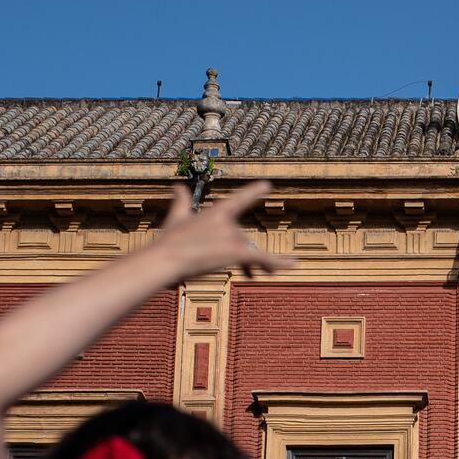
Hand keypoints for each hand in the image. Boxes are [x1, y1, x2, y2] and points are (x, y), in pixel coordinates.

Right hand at [153, 180, 294, 279]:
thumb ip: (181, 202)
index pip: (239, 200)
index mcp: (216, 212)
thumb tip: (177, 185)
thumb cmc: (169, 241)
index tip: (267, 184)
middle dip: (242, 257)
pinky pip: (262, 259)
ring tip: (272, 272)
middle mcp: (228, 222)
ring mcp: (232, 236)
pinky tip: (293, 264)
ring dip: (264, 263)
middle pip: (243, 241)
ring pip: (253, 253)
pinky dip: (278, 262)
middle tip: (249, 274)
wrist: (165, 259)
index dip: (253, 192)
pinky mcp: (235, 252)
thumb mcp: (177, 217)